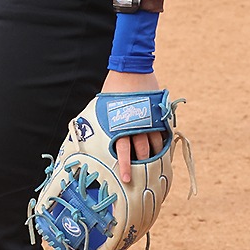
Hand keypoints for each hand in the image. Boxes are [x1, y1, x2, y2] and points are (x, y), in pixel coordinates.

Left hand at [102, 69, 161, 183]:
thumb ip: (101, 124)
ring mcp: (149, 121)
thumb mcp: (101, 109)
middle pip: (142, 152)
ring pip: (155, 145)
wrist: (130, 70)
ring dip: (155, 156)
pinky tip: (162, 149)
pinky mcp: (158, 115)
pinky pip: (163, 133)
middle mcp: (136, 127)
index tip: (127, 179)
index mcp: (119, 127)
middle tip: (143, 176)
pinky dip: (163, 142)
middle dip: (143, 166)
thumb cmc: (112, 90)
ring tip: (154, 164)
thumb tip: (86, 135)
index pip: (123, 153)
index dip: (126, 167)